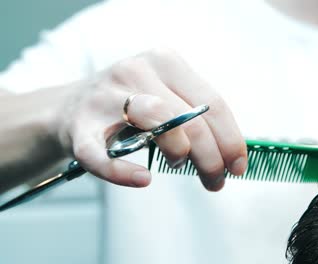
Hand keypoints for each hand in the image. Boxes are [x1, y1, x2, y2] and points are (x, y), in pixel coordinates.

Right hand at [56, 49, 246, 190]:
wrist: (70, 106)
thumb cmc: (130, 105)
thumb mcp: (166, 94)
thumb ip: (195, 114)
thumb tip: (232, 152)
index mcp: (165, 61)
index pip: (211, 103)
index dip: (230, 139)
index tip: (238, 166)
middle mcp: (135, 71)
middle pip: (188, 118)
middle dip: (211, 158)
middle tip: (215, 181)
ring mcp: (105, 97)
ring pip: (155, 121)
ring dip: (177, 151)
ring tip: (179, 165)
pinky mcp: (80, 126)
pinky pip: (102, 155)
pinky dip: (123, 172)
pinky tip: (143, 179)